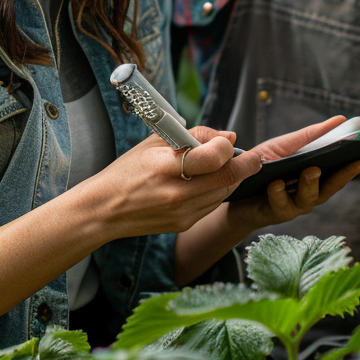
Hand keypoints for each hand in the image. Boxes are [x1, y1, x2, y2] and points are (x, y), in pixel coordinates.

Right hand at [86, 126, 260, 235]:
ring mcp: (183, 212)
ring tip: (225, 165)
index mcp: (166, 167)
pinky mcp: (185, 224)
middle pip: (228, 178)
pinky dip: (218, 190)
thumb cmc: (128, 169)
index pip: (214, 157)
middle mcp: (177, 193)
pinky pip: (213, 204)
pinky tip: (209, 181)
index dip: (228, 147)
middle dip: (247, 164)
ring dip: (232, 177)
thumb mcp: (156, 142)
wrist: (104, 209)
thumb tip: (230, 137)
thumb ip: (196, 135)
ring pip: (225, 192)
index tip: (230, 142)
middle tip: (255, 155)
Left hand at [225, 116, 359, 233]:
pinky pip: (278, 203)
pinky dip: (278, 192)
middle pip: (329, 188)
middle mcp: (308, 195)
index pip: (338, 175)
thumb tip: (341, 120)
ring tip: (311, 170)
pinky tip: (276, 182)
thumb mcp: (286, 146)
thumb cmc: (265, 165)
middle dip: (341, 176)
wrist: (233, 188)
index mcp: (315, 179)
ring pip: (306, 198)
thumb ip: (311, 136)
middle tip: (350, 163)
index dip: (352, 168)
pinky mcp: (273, 212)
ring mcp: (292, 206)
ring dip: (309, 184)